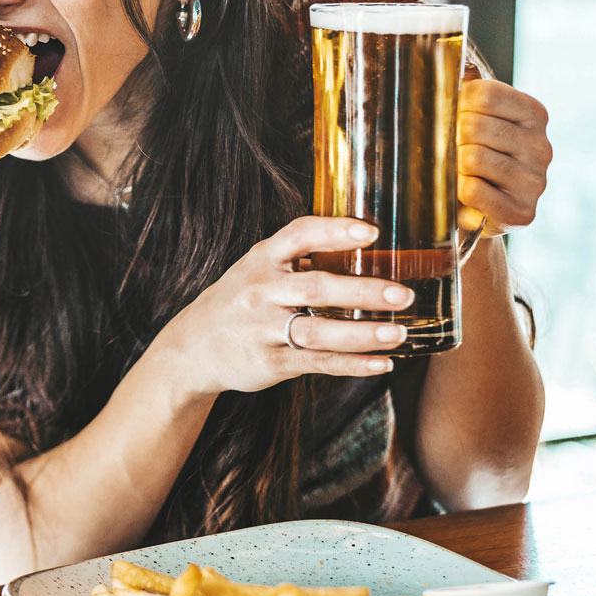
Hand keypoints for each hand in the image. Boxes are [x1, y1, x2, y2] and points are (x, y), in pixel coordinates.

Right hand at [154, 216, 414, 399]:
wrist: (192, 346)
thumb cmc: (239, 300)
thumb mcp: (257, 268)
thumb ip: (298, 258)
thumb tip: (367, 246)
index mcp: (261, 259)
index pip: (298, 235)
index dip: (335, 231)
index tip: (372, 232)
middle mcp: (261, 291)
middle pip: (317, 288)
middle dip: (363, 291)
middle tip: (403, 295)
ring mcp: (263, 329)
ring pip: (319, 331)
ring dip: (363, 334)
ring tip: (399, 333)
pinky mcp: (269, 362)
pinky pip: (317, 363)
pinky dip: (352, 365)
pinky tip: (381, 363)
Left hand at [456, 79, 550, 236]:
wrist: (479, 211)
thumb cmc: (474, 156)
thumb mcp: (476, 118)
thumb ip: (470, 90)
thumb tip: (456, 63)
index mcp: (534, 114)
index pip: (485, 94)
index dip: (458, 103)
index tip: (455, 114)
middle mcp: (542, 146)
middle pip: (475, 126)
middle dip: (453, 137)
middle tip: (453, 148)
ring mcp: (536, 181)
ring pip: (472, 158)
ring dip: (454, 165)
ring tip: (460, 171)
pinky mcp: (523, 211)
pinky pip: (473, 191)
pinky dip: (459, 191)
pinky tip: (465, 193)